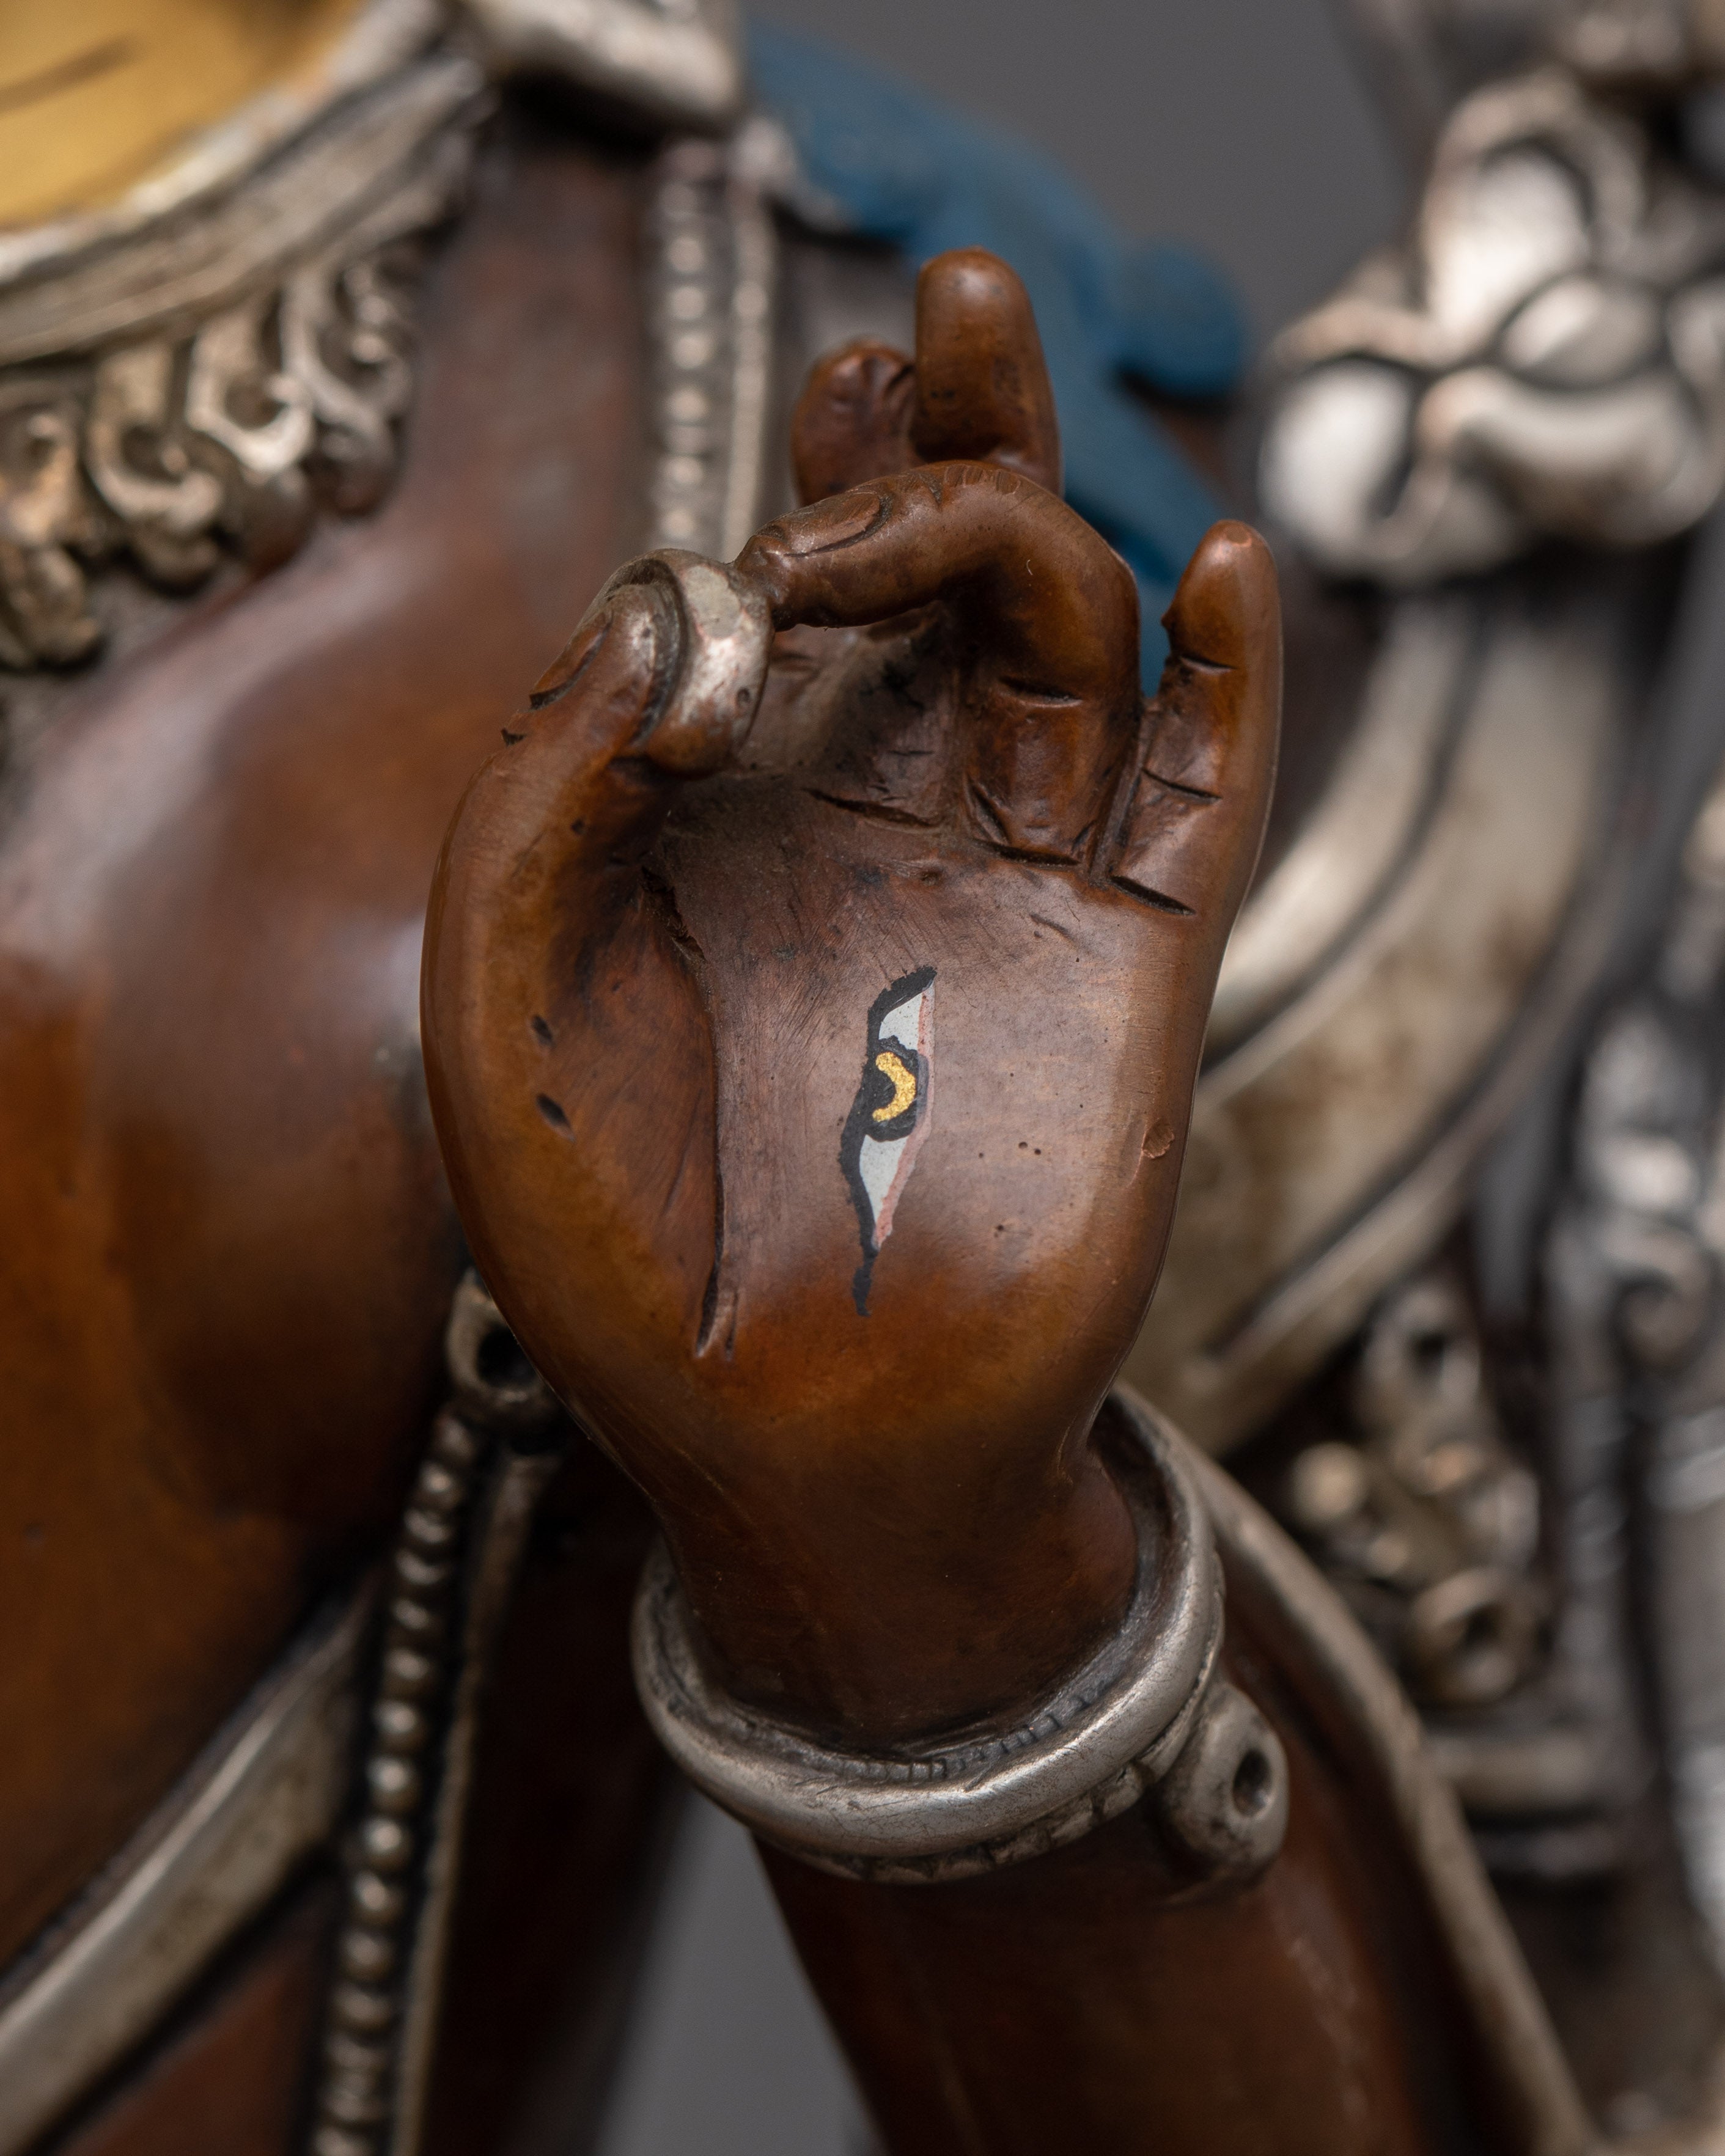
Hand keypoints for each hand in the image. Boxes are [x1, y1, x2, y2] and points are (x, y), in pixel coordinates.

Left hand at [422, 250, 1279, 1743]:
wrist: (792, 1457)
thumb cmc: (620, 1251)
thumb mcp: (497, 1000)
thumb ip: (546, 783)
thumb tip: (683, 604)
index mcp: (730, 827)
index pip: (784, 600)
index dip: (803, 476)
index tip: (799, 421)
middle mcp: (880, 829)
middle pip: (940, 569)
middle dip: (947, 424)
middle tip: (943, 298)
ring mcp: (1015, 887)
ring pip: (1065, 634)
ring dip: (1037, 505)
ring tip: (974, 450)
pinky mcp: (1131, 968)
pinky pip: (1204, 786)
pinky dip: (1231, 673)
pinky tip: (1218, 564)